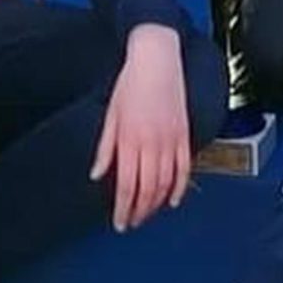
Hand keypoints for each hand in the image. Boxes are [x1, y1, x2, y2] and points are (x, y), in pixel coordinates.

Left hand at [92, 24, 192, 230]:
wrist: (157, 59)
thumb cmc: (130, 84)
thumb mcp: (110, 114)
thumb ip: (106, 148)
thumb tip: (98, 174)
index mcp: (130, 138)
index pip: (127, 185)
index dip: (123, 208)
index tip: (119, 222)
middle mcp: (151, 143)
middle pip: (147, 189)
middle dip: (139, 211)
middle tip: (132, 224)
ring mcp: (171, 139)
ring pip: (166, 183)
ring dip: (157, 203)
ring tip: (148, 215)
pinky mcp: (184, 134)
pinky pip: (184, 168)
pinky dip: (180, 187)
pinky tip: (173, 200)